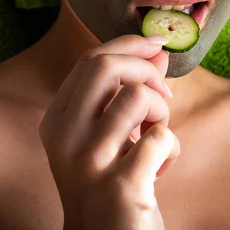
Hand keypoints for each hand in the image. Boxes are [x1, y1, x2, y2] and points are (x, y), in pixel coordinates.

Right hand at [39, 34, 179, 229]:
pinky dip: (171, 148)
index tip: (156, 44)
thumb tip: (158, 51)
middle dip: (145, 70)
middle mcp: (65, 137)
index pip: (91, 59)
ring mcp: (89, 161)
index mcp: (57, 119)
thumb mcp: (109, 133)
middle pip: (107, 66)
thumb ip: (127, 89)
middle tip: (162, 96)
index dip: (129, 44)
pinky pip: (161, 137)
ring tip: (155, 136)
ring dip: (161, 111)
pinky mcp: (119, 185)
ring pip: (138, 96)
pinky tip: (160, 168)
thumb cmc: (108, 180)